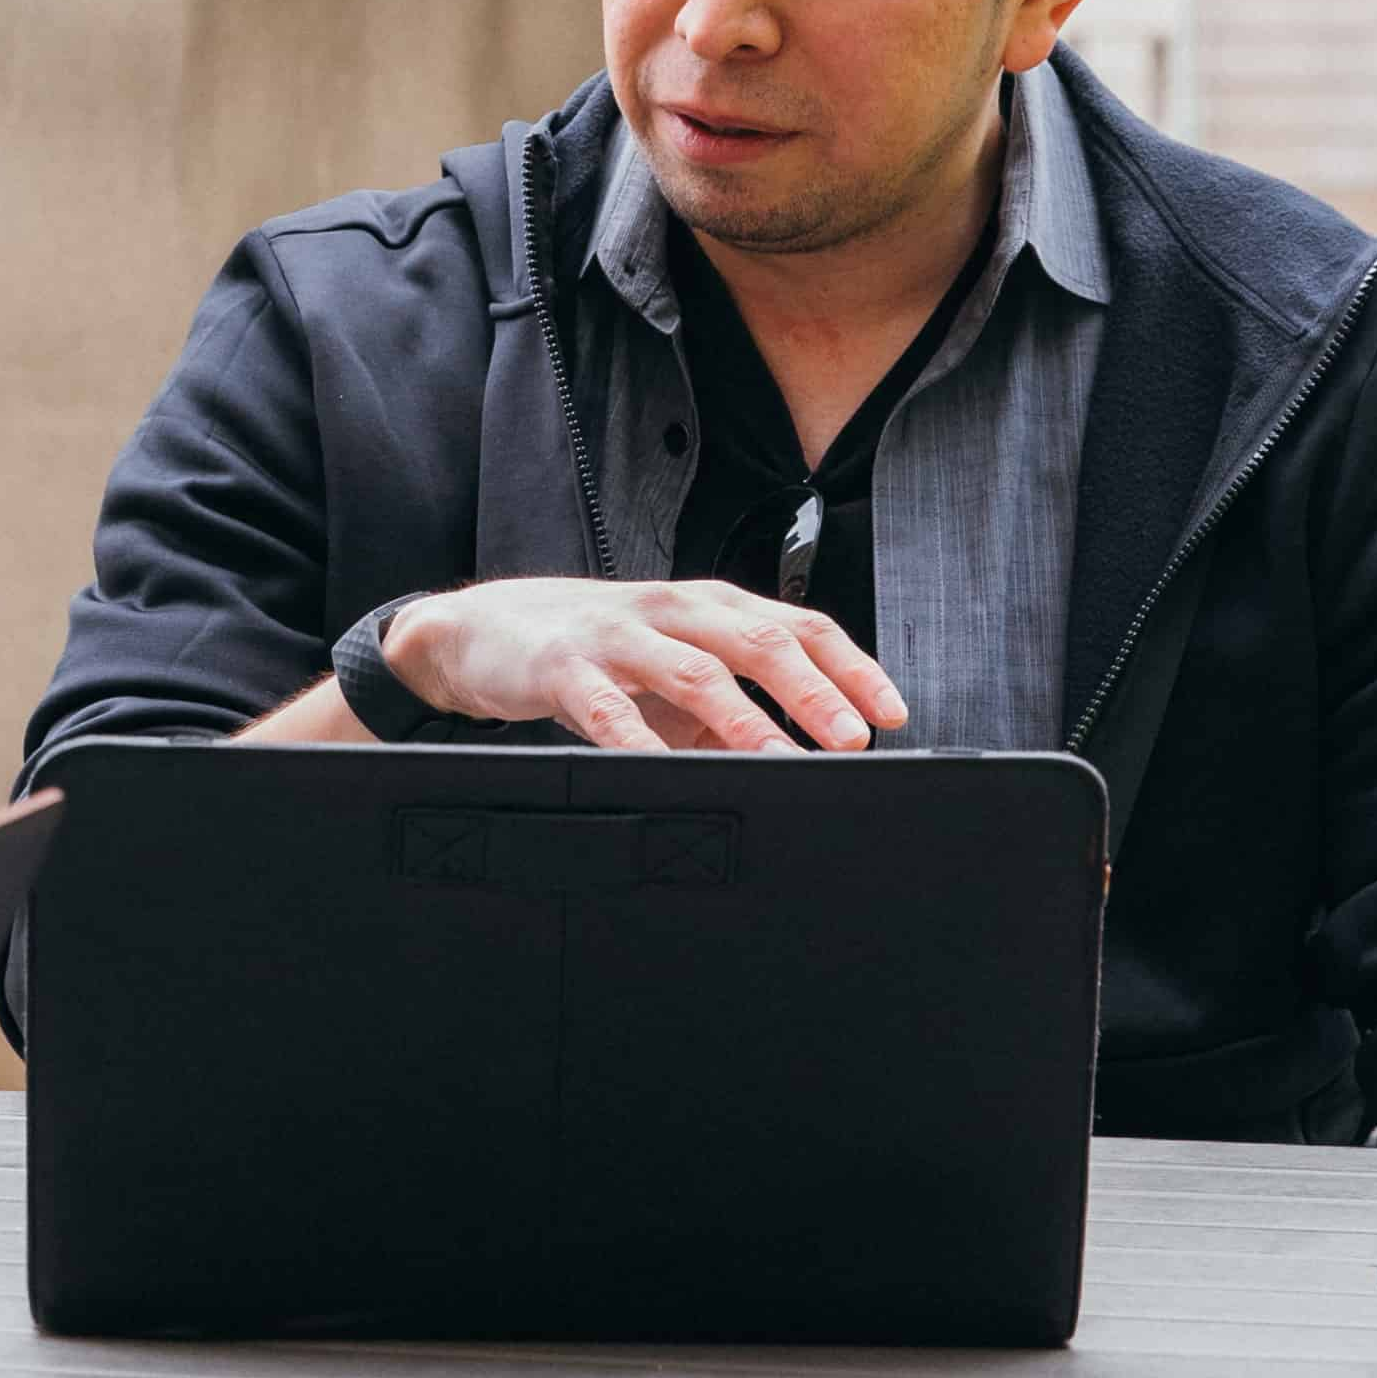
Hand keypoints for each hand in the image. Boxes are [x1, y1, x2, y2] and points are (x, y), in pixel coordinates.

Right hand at [374, 578, 913, 754]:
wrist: (485, 631)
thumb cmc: (595, 652)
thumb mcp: (673, 674)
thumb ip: (732, 711)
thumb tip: (798, 761)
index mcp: (711, 608)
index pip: (799, 626)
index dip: (851, 668)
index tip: (891, 713)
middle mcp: (674, 610)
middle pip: (757, 640)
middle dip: (812, 690)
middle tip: (851, 737)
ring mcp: (619, 635)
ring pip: (694, 669)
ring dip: (743, 718)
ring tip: (779, 757)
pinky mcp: (565, 666)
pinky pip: (607, 707)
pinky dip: (639, 740)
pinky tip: (665, 769)